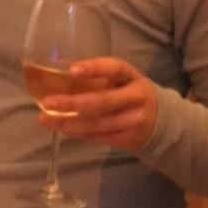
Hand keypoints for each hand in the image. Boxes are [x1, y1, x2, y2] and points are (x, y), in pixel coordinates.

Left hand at [39, 57, 158, 151]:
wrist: (161, 122)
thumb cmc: (130, 94)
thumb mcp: (123, 82)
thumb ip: (99, 79)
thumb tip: (57, 76)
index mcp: (133, 77)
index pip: (116, 69)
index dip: (95, 69)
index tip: (71, 70)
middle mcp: (136, 98)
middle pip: (103, 102)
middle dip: (72, 103)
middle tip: (47, 102)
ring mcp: (133, 120)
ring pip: (98, 124)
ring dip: (69, 123)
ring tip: (45, 119)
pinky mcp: (128, 138)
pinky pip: (98, 136)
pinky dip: (77, 132)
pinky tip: (61, 128)